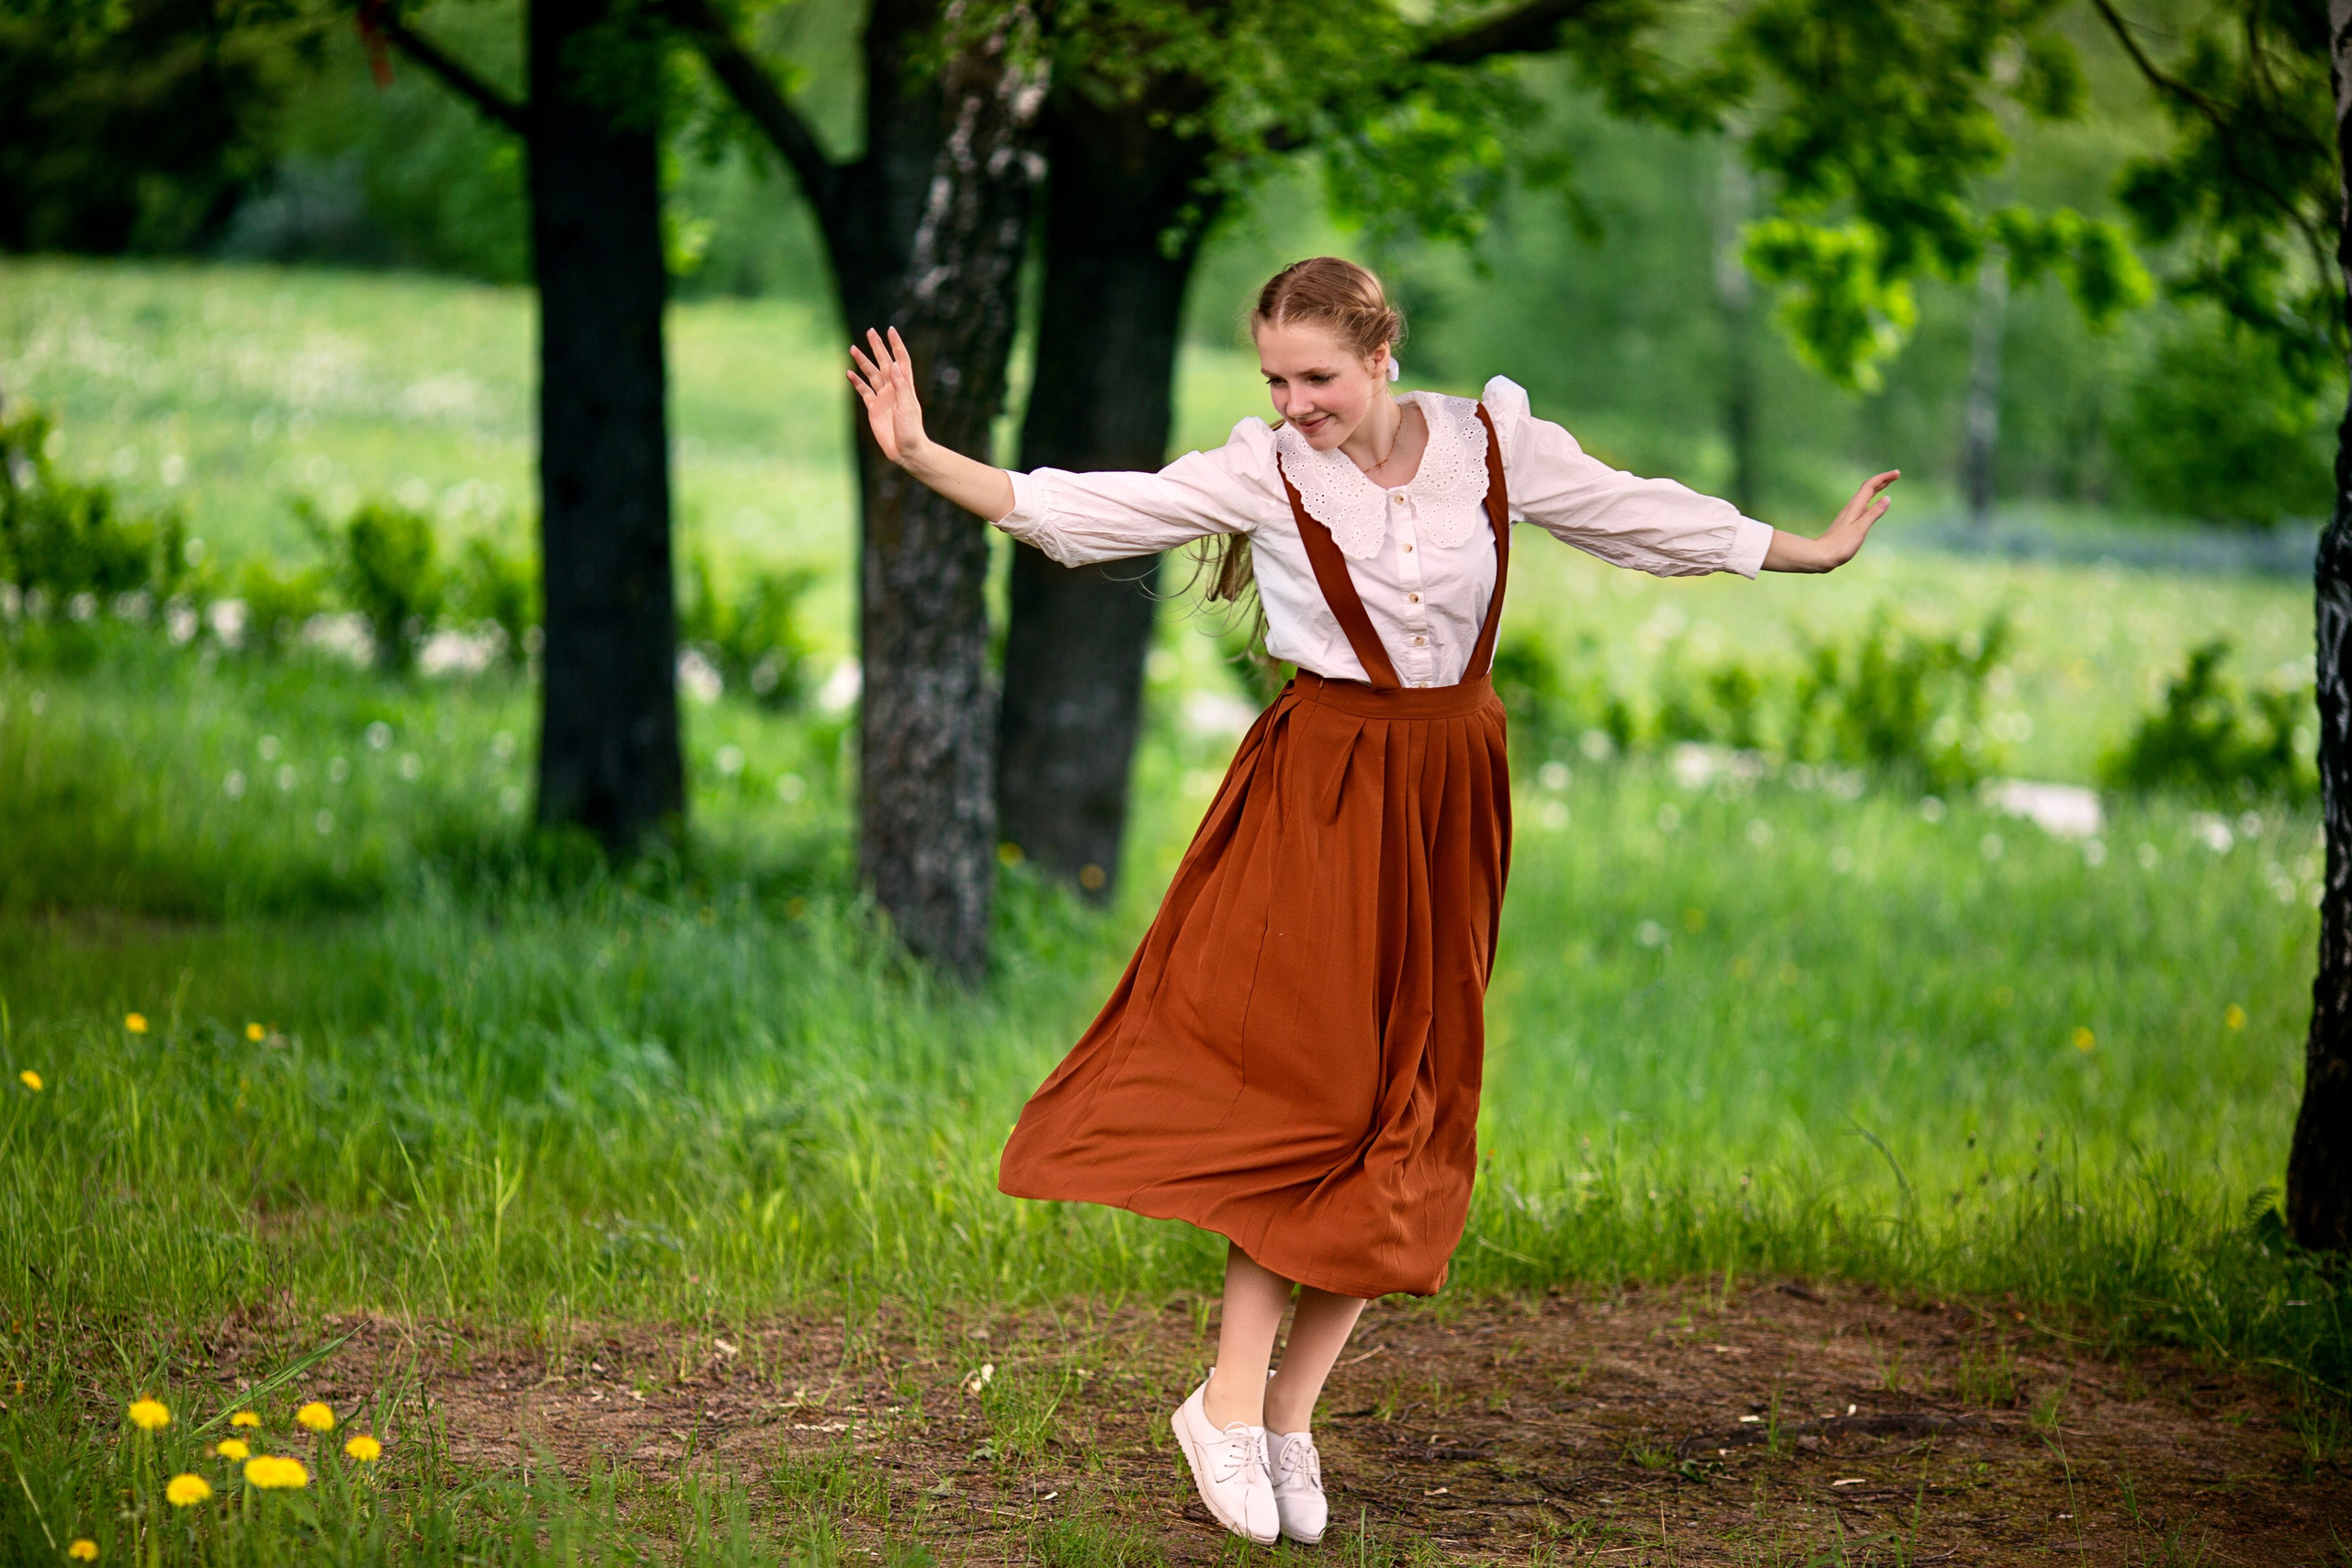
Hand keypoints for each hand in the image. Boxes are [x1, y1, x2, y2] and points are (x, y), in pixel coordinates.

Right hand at [847, 326, 926, 464]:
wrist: (906, 450)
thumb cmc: (911, 429)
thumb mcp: (907, 406)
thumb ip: (900, 385)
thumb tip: (894, 365)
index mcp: (904, 386)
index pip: (900, 360)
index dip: (896, 345)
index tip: (890, 331)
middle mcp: (893, 389)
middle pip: (884, 362)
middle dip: (877, 347)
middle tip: (870, 331)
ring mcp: (883, 398)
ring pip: (871, 374)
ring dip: (863, 362)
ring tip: (853, 348)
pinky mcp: (873, 408)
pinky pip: (864, 391)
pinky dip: (856, 382)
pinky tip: (849, 373)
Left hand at [1763, 469, 1898, 572]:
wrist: (1822, 555)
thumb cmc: (1841, 544)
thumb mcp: (1860, 528)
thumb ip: (1874, 513)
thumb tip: (1888, 498)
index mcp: (1855, 507)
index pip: (1870, 485)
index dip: (1884, 477)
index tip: (1897, 473)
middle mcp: (1851, 507)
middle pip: (1867, 488)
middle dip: (1882, 480)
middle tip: (1896, 475)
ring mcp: (1848, 514)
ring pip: (1864, 496)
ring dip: (1876, 488)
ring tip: (1887, 484)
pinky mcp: (1847, 522)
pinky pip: (1862, 505)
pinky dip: (1870, 499)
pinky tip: (1871, 504)